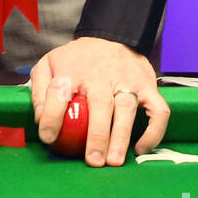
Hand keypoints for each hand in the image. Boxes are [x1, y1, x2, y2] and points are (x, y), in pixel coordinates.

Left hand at [30, 37, 169, 167]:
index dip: (51, 115)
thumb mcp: (50, 63)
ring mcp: (127, 80)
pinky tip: (141, 148)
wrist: (111, 36)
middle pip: (99, 104)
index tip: (48, 137)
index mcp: (72, 69)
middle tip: (93, 160)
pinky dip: (154, 131)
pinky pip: (158, 110)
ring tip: (114, 161)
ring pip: (127, 108)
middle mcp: (100, 75)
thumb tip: (40, 119)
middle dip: (96, 134)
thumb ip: (40, 89)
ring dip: (121, 136)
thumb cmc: (78, 59)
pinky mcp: (148, 85)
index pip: (58, 91)